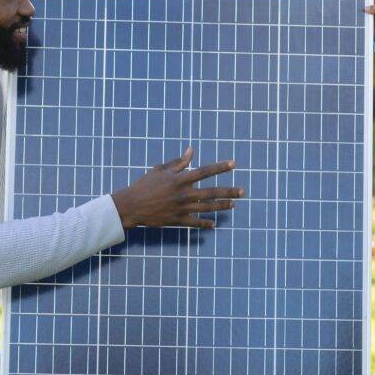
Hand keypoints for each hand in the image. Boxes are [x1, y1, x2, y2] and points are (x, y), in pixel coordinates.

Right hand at [111, 148, 245, 231]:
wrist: (131, 205)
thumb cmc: (145, 185)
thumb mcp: (160, 170)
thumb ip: (178, 162)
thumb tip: (192, 150)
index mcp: (180, 179)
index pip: (205, 171)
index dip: (220, 167)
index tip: (234, 164)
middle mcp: (184, 194)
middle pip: (212, 192)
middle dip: (229, 191)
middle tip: (243, 192)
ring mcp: (182, 208)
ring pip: (207, 208)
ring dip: (222, 206)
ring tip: (233, 205)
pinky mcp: (177, 220)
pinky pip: (195, 223)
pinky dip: (205, 224)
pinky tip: (213, 224)